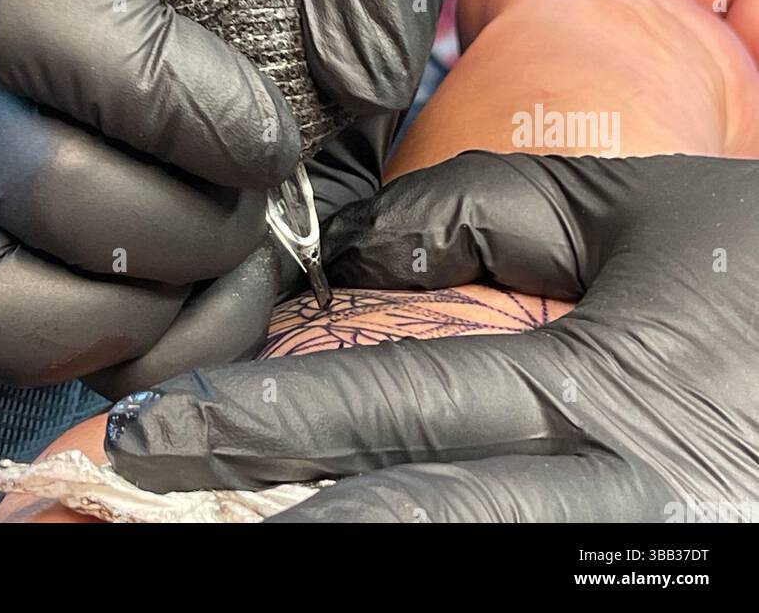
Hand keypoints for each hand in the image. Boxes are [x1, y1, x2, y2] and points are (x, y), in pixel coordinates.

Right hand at [0, 0, 452, 391]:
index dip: (160, 91)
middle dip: (184, 217)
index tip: (271, 131)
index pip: (27, 12)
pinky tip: (213, 296)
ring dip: (147, 300)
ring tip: (230, 248)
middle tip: (264, 188)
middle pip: (34, 178)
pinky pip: (16, 355)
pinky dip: (135, 352)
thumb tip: (345, 76)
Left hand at [105, 153, 758, 521]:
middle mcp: (612, 502)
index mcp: (602, 390)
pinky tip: (337, 538)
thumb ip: (491, 211)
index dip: (268, 420)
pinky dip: (418, 566)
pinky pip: (513, 582)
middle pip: (407, 525)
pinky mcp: (650, 584)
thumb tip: (362, 242)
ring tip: (220, 547)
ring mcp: (635, 566)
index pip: (400, 406)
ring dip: (329, 557)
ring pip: (451, 573)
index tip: (157, 424)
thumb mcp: (634, 210)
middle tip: (135, 504)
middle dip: (263, 521)